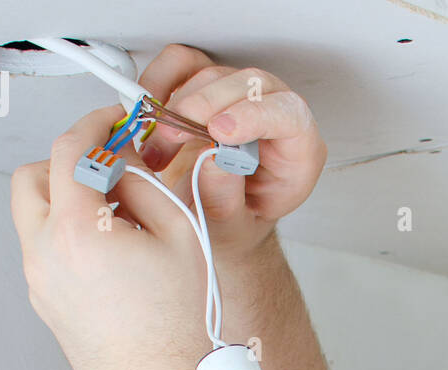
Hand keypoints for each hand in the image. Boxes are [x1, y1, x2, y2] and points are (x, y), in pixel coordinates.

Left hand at [11, 103, 216, 369]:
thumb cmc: (179, 337)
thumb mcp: (184, 239)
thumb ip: (151, 186)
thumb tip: (131, 165)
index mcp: (76, 231)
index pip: (72, 149)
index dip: (97, 125)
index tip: (116, 123)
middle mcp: (45, 254)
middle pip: (34, 178)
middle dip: (70, 163)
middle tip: (111, 168)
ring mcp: (41, 283)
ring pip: (36, 217)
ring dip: (69, 202)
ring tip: (120, 218)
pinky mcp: (48, 306)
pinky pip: (47, 253)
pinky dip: (72, 238)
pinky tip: (117, 255)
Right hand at [127, 44, 327, 265]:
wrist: (217, 220)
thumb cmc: (235, 223)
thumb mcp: (232, 227)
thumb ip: (225, 199)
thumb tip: (213, 157)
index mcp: (298, 152)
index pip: (290, 115)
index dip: (254, 116)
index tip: (218, 132)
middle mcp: (275, 115)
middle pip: (248, 85)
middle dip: (204, 107)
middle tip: (172, 136)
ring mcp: (242, 96)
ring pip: (212, 74)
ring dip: (176, 108)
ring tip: (159, 148)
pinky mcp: (209, 85)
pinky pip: (182, 63)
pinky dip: (159, 83)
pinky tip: (150, 115)